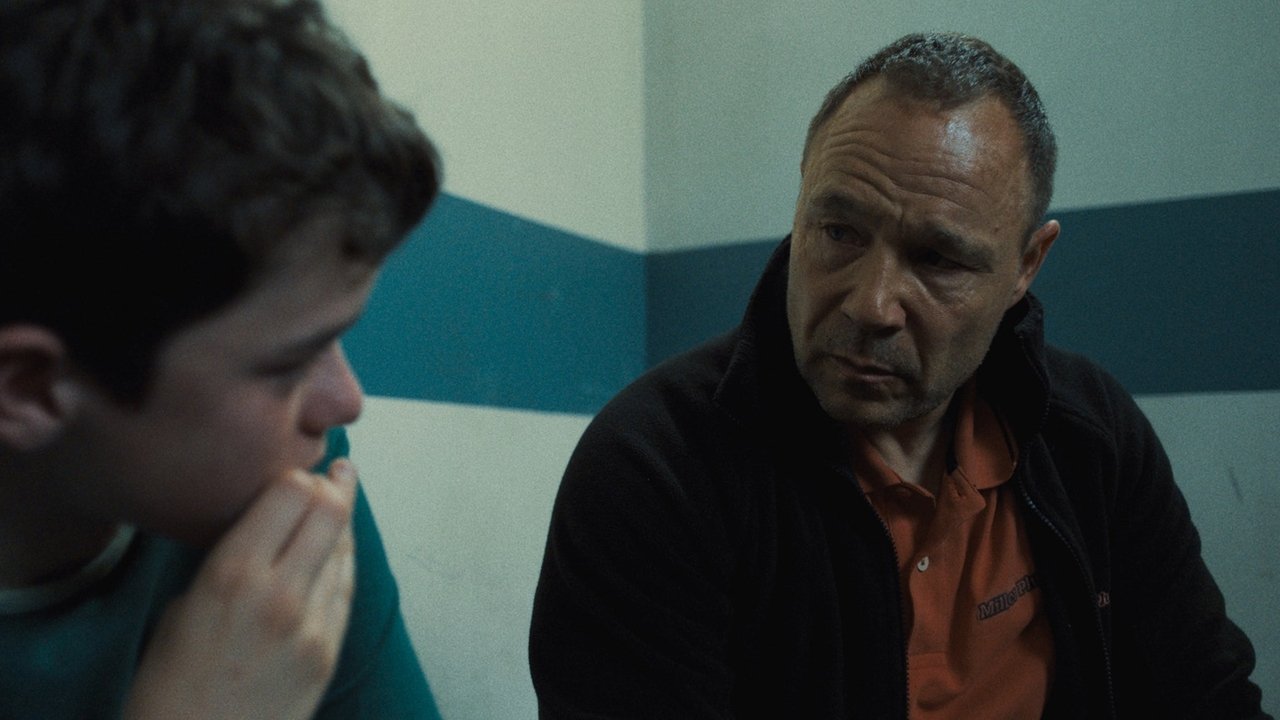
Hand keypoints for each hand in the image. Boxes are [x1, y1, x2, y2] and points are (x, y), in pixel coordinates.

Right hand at [123, 459, 358, 719]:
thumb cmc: (167, 686)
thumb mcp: (181, 608)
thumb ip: (228, 562)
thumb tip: (263, 529)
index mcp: (231, 574)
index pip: (290, 493)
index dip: (297, 475)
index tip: (296, 468)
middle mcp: (280, 593)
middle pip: (330, 512)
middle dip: (334, 486)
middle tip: (336, 472)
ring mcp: (312, 625)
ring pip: (344, 550)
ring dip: (342, 523)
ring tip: (340, 498)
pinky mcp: (329, 652)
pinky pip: (346, 590)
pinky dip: (344, 562)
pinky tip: (341, 548)